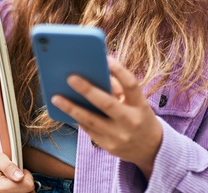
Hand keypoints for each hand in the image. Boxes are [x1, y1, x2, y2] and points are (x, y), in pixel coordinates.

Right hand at [0, 150, 35, 191]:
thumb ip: (9, 166)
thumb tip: (20, 176)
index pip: (28, 185)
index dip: (26, 175)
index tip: (19, 171)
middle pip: (27, 192)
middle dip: (24, 182)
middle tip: (15, 175)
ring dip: (21, 188)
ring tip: (12, 180)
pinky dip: (17, 191)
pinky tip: (10, 186)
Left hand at [51, 57, 162, 177]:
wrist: (151, 149)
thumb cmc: (139, 117)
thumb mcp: (137, 103)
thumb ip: (119, 89)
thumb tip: (94, 74)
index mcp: (140, 106)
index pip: (131, 85)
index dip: (120, 71)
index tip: (106, 58)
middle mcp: (130, 122)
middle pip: (107, 104)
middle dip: (87, 90)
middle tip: (70, 77)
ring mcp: (118, 136)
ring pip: (91, 120)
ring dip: (71, 108)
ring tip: (56, 98)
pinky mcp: (108, 146)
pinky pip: (88, 129)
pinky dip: (76, 118)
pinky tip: (64, 109)